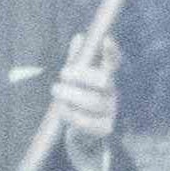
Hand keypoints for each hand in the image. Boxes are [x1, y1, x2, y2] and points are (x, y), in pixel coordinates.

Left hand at [51, 34, 119, 169]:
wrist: (84, 133)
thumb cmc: (79, 100)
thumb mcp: (77, 80)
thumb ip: (77, 60)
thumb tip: (79, 37)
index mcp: (106, 77)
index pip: (114, 62)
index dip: (112, 51)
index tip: (105, 39)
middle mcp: (112, 93)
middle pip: (105, 81)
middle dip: (83, 75)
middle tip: (62, 73)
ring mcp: (110, 111)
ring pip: (94, 101)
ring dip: (72, 94)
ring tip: (55, 90)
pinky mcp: (104, 128)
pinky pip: (87, 121)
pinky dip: (71, 114)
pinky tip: (61, 109)